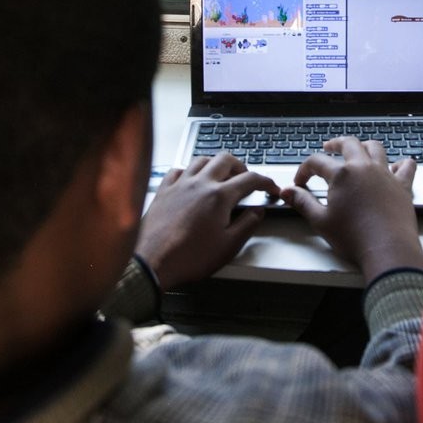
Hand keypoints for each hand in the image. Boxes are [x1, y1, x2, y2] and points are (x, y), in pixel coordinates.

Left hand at [135, 153, 277, 289]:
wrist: (152, 263)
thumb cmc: (189, 258)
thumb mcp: (228, 246)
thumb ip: (247, 225)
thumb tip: (257, 212)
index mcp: (219, 196)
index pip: (250, 179)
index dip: (265, 182)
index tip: (270, 189)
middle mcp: (200, 184)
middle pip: (226, 159)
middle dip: (241, 166)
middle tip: (246, 179)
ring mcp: (179, 185)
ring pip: (202, 159)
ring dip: (216, 164)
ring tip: (222, 176)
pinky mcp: (163, 191)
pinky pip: (178, 169)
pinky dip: (189, 170)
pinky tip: (191, 180)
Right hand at [281, 137, 422, 283]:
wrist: (387, 249)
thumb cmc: (354, 237)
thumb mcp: (321, 221)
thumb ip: (302, 203)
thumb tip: (287, 192)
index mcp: (341, 174)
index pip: (317, 162)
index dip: (304, 170)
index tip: (300, 181)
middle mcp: (364, 168)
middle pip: (348, 143)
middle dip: (335, 143)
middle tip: (328, 147)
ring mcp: (385, 175)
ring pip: (376, 148)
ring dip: (365, 145)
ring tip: (358, 149)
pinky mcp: (403, 186)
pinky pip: (406, 166)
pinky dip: (400, 163)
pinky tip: (395, 166)